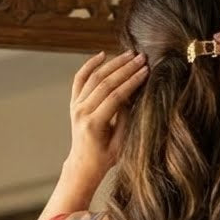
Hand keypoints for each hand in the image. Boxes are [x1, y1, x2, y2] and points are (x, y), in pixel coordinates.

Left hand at [65, 50, 147, 184]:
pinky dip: (90, 65)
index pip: (115, 96)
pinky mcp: (73, 102)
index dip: (132, 82)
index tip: (145, 71)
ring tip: (129, 55)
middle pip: (105, 83)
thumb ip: (124, 118)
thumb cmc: (104, 158)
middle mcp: (81, 112)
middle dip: (125, 69)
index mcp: (94, 124)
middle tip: (141, 58)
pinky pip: (80, 79)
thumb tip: (132, 93)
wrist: (83, 164)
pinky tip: (102, 55)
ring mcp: (75, 106)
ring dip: (113, 64)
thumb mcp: (120, 143)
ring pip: (94, 77)